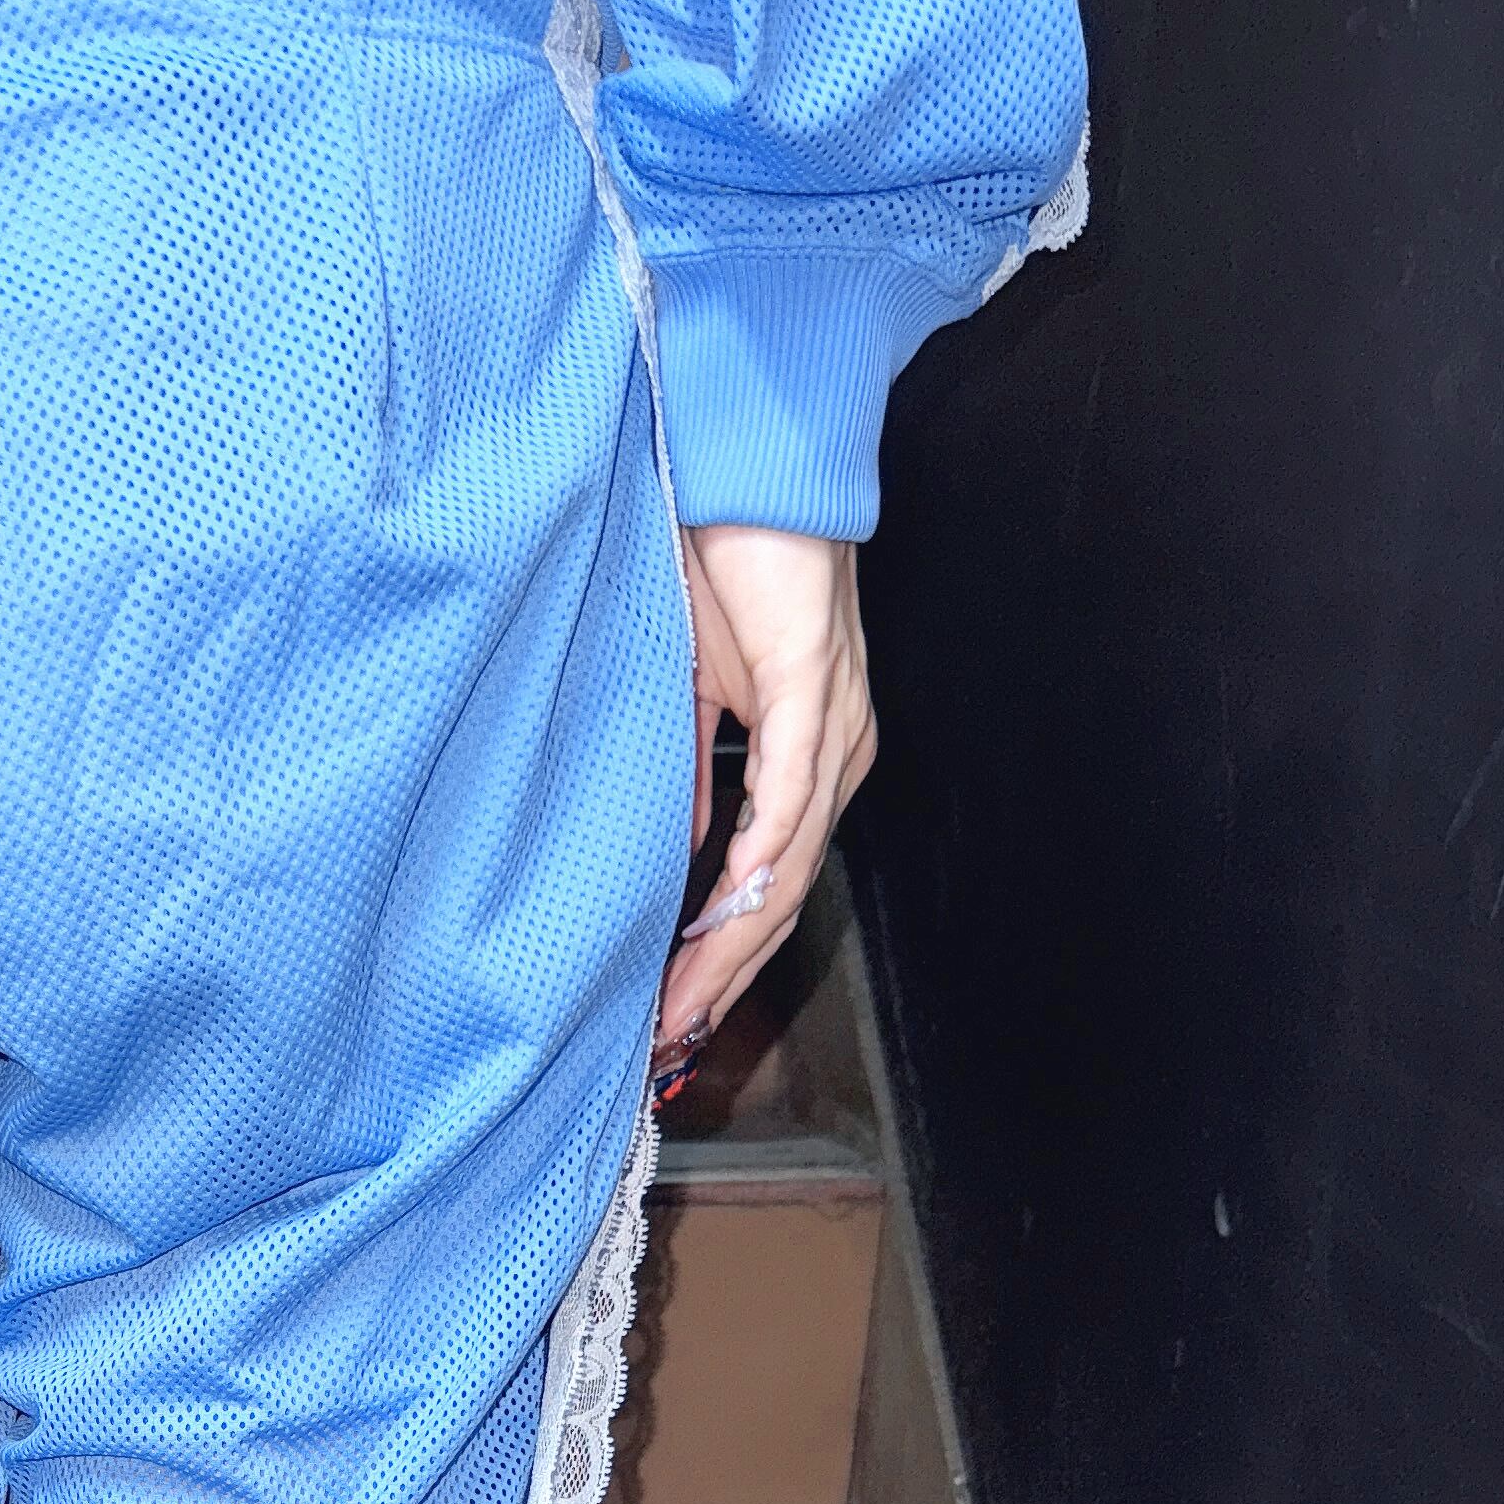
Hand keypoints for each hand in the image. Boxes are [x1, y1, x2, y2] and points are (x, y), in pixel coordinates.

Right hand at [655, 523, 875, 1085]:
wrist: (747, 465)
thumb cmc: (719, 563)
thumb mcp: (691, 690)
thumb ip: (691, 772)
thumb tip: (672, 854)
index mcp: (811, 758)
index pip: (768, 882)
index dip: (718, 954)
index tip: (666, 1012)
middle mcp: (837, 756)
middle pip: (782, 897)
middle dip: (720, 976)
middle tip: (666, 1038)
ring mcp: (832, 728)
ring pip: (787, 868)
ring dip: (729, 944)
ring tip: (677, 1003)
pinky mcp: (809, 692)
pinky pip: (784, 799)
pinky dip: (753, 864)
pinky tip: (719, 913)